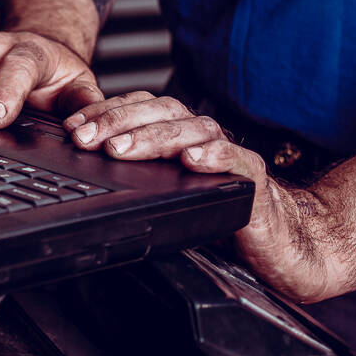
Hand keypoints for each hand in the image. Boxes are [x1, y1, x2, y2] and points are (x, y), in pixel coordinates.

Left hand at [64, 92, 339, 301]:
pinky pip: (234, 159)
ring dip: (153, 137)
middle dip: (118, 123)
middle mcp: (203, 138)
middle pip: (160, 113)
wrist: (281, 245)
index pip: (140, 110)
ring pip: (191, 131)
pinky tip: (192, 160)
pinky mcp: (255, 180)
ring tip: (122, 149)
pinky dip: (213, 156)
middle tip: (87, 139)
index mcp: (180, 136)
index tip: (73, 127)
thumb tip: (86, 168)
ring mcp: (229, 155)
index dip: (106, 113)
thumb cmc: (222, 217)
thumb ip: (140, 176)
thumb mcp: (168, 193)